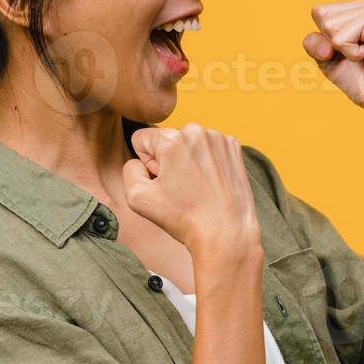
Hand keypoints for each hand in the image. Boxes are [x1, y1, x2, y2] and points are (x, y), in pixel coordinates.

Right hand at [123, 123, 262, 263]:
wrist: (226, 232)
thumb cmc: (183, 217)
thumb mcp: (137, 197)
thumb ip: (129, 169)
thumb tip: (140, 160)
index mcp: (172, 138)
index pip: (141, 139)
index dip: (146, 163)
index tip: (162, 181)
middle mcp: (197, 131)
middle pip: (167, 140)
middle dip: (168, 160)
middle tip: (180, 188)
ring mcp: (219, 138)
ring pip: (188, 144)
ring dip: (188, 160)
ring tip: (197, 187)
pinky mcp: (234, 148)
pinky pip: (209, 148)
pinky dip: (207, 162)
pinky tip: (211, 183)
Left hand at [302, 0, 363, 119]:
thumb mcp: (328, 60)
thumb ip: (314, 43)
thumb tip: (319, 38)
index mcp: (361, 8)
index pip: (319, 13)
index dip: (325, 40)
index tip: (351, 53)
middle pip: (320, 14)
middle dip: (333, 43)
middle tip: (361, 55)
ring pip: (329, 24)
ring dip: (344, 49)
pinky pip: (341, 37)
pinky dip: (351, 53)